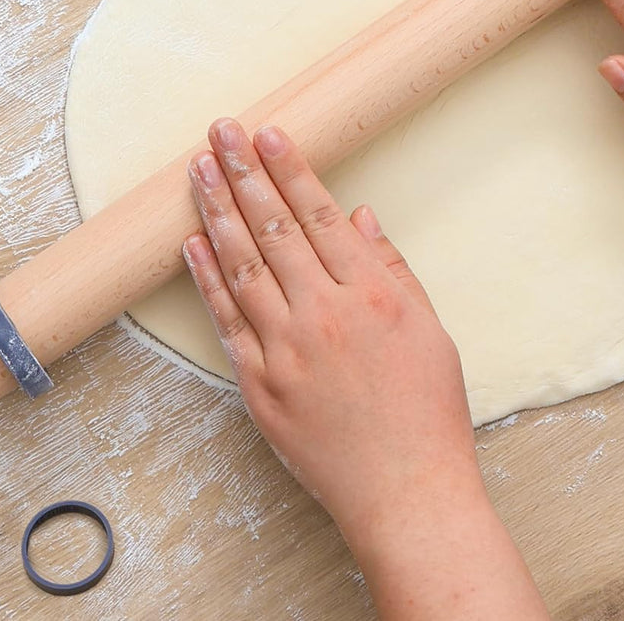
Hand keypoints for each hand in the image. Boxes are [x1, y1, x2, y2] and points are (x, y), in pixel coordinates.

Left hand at [184, 121, 549, 619]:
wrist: (407, 493)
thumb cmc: (428, 411)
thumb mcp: (430, 328)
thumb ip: (392, 266)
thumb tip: (358, 215)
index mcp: (372, 294)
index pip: (319, 215)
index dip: (290, 169)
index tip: (267, 133)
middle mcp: (324, 314)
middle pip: (274, 228)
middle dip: (244, 172)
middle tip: (220, 130)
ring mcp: (286, 351)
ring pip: (242, 265)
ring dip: (217, 211)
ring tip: (197, 169)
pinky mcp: (260, 387)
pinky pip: (226, 321)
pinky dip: (207, 279)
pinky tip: (193, 242)